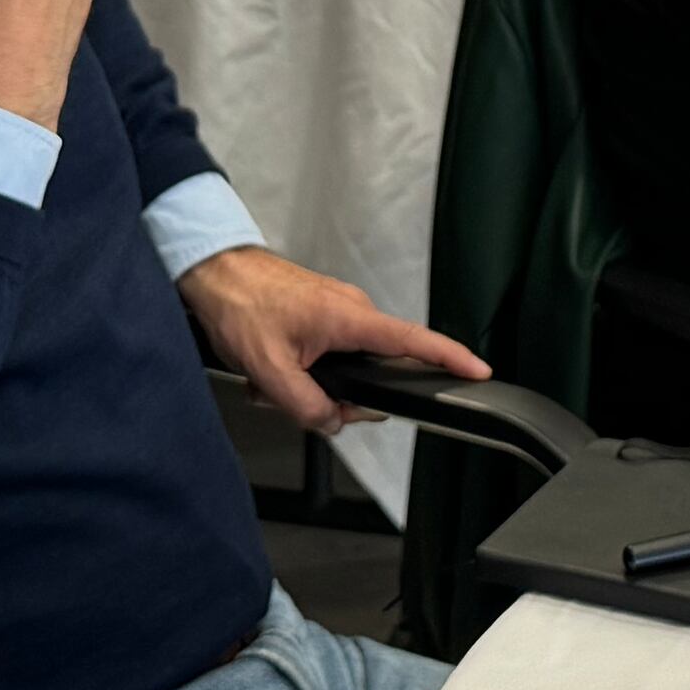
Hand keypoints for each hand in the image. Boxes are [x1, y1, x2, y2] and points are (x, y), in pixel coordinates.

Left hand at [179, 244, 486, 432]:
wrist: (211, 268)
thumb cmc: (240, 303)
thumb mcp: (271, 370)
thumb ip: (308, 406)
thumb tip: (332, 421)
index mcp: (351, 319)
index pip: (414, 341)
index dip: (450, 358)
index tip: (478, 371)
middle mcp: (351, 312)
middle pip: (373, 372)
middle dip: (337, 398)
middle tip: (295, 398)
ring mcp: (335, 313)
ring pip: (341, 369)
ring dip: (307, 385)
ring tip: (268, 380)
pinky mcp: (318, 317)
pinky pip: (323, 357)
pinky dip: (297, 372)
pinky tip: (266, 372)